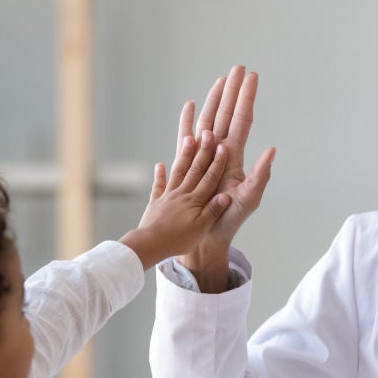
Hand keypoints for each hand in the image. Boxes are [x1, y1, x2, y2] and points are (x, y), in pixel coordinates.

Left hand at [119, 120, 230, 269]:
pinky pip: (158, 186)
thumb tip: (226, 195)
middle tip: (208, 133)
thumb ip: (213, 210)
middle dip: (203, 150)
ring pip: (178, 171)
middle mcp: (182, 194)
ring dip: (184, 155)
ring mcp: (168, 196)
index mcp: (196, 200)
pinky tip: (159, 165)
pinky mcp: (156, 203)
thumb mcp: (201, 228)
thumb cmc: (178, 240)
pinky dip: (159, 175)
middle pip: (195, 169)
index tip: (223, 146)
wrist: (151, 244)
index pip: (210, 178)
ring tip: (188, 138)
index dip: (218, 162)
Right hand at [178, 64, 274, 291]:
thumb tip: (272, 150)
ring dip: (213, 100)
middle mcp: (219, 151)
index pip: (242, 120)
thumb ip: (261, 175)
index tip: (251, 76)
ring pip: (208, 120)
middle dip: (232, 91)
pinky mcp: (188, 163)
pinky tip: (189, 105)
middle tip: (237, 67)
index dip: (246, 98)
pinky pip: (185, 137)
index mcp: (234, 156)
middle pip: (226, 114)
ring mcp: (203, 155)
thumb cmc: (229, 219)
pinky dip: (187, 121)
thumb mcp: (249, 199)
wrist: (206, 235)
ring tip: (219, 80)